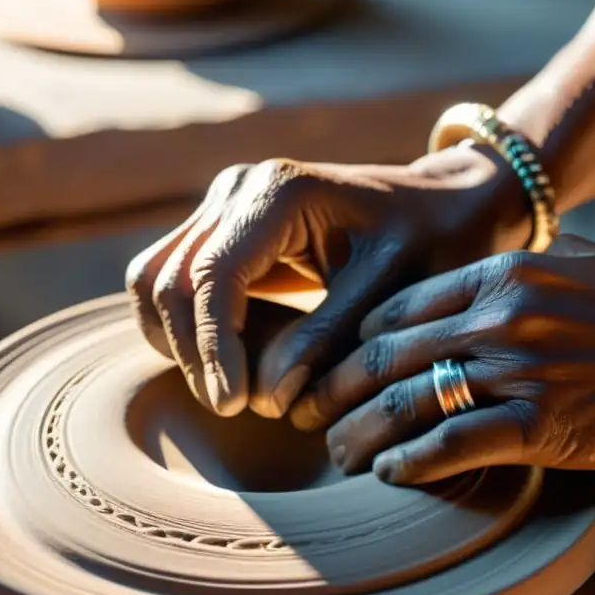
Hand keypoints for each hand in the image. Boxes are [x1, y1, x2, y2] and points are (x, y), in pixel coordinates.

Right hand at [125, 147, 529, 417]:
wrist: (438, 206)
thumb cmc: (429, 242)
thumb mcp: (391, 290)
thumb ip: (328, 338)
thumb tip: (266, 399)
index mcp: (281, 192)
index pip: (213, 277)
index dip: (213, 347)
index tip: (233, 405)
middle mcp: (240, 189)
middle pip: (169, 280)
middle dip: (192, 351)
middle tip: (233, 406)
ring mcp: (225, 204)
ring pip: (156, 281)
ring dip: (178, 340)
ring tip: (228, 390)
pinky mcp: (223, 229)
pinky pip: (174, 281)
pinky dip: (184, 326)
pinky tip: (224, 363)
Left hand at [288, 235, 594, 484]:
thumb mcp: (578, 260)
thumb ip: (517, 265)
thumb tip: (472, 278)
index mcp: (501, 274)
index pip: (396, 307)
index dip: (355, 341)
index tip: (338, 365)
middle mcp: (498, 317)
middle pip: (385, 356)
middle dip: (337, 390)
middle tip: (315, 416)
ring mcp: (517, 371)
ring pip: (406, 403)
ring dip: (361, 434)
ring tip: (340, 454)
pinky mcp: (541, 426)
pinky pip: (452, 445)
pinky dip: (411, 462)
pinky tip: (391, 473)